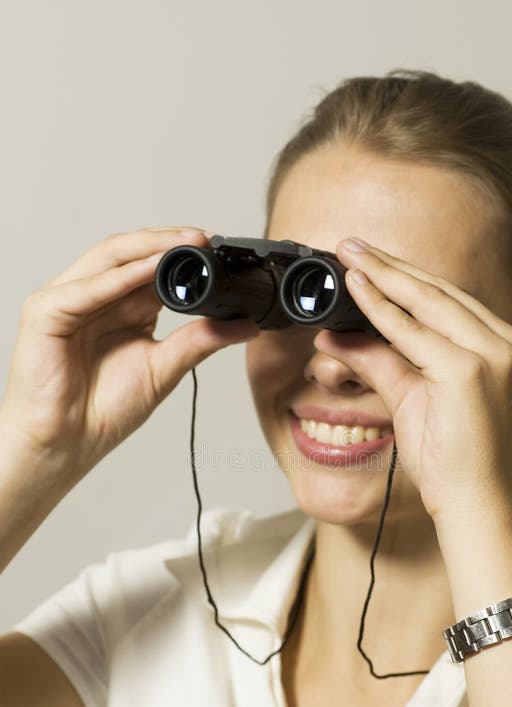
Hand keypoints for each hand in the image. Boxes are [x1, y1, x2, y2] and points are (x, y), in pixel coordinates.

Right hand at [0, 226, 259, 479]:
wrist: (68, 443)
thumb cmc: (103, 410)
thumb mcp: (165, 368)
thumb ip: (201, 341)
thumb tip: (246, 326)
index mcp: (123, 307)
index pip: (152, 266)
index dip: (182, 254)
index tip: (216, 249)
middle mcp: (96, 297)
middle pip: (130, 253)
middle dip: (168, 242)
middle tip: (204, 239)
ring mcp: (68, 300)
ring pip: (108, 259)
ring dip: (147, 248)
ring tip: (183, 244)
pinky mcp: (45, 311)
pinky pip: (87, 288)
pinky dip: (120, 277)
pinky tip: (149, 269)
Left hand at [313, 237, 511, 521]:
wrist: (476, 505)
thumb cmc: (455, 461)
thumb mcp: (413, 399)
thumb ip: (381, 362)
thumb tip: (337, 336)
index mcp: (504, 348)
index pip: (449, 301)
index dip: (406, 278)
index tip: (372, 260)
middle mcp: (507, 344)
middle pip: (439, 292)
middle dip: (390, 266)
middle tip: (351, 245)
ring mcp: (493, 355)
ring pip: (427, 302)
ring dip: (383, 276)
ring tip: (350, 256)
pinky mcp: (470, 370)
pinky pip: (414, 332)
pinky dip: (381, 311)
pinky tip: (358, 291)